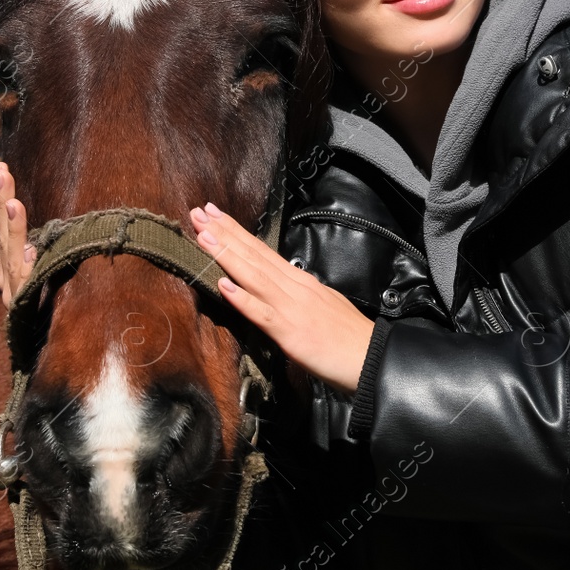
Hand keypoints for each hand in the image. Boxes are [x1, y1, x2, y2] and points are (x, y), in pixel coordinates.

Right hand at [0, 161, 36, 304]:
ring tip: (13, 202)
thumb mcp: (35, 278)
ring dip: (12, 227)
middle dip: (1, 199)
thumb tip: (33, 235)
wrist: (38, 353)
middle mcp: (7, 273)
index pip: (3, 224)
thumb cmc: (42, 312)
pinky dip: (23, 264)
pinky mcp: (23, 303)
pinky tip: (28, 251)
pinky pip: (24, 281)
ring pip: (10, 253)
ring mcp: (14, 288)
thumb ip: (29, 256)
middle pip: (2, 231)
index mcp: (10, 263)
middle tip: (1, 170)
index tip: (2, 167)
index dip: (2, 196)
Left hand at [188, 202, 374, 393]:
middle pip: (254, 256)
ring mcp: (291, 308)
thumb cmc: (348, 336)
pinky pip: (261, 314)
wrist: (371, 357)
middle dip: (224, 234)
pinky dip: (242, 299)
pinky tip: (223, 285)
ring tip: (203, 237)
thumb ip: (300, 292)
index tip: (215, 215)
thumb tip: (282, 285)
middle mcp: (294, 287)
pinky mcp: (290, 333)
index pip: (263, 251)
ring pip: (253, 277)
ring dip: (226, 256)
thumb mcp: (323, 302)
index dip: (237, 232)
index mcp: (300, 281)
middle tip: (199, 212)